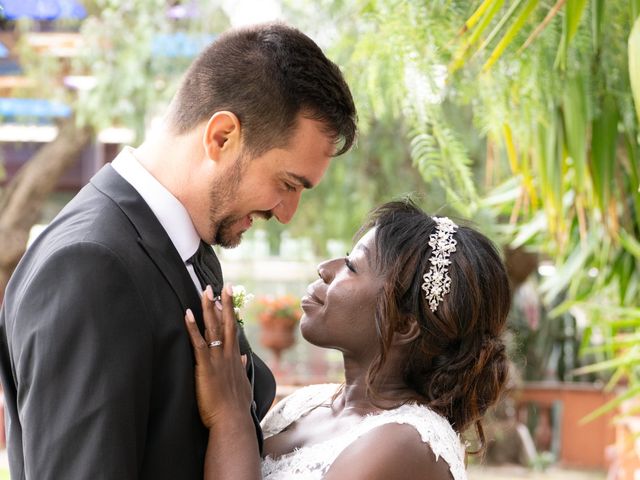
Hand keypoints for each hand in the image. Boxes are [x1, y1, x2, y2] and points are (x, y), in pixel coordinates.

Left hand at [184, 285, 252, 428]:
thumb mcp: (243, 384)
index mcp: (235, 357)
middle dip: (223, 302)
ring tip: (206, 291)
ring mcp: (217, 359)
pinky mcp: (206, 366)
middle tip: (219, 285)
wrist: (232, 420)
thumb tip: (244, 357)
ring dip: (209, 308)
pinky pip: (199, 343)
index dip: (230, 311)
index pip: (232, 328)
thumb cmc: (236, 406)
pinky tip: (188, 314)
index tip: (228, 296)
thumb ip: (242, 368)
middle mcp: (228, 354)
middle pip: (226, 322)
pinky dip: (193, 328)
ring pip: (213, 328)